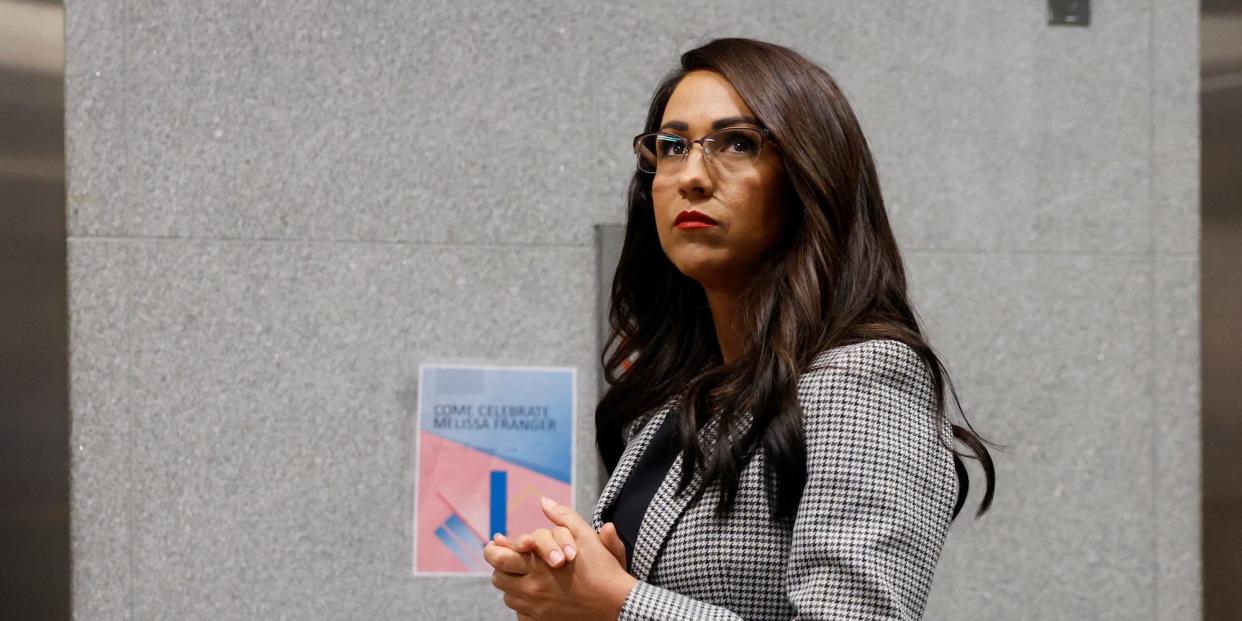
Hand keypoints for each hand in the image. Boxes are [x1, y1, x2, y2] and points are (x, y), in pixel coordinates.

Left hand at [483, 497, 636, 620]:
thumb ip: (562, 516)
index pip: (498, 558)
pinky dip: (523, 602)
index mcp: (537, 565)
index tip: (496, 543)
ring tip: (523, 575)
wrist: (617, 604)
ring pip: (508, 596)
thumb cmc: (602, 568)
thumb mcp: (585, 535)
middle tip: (506, 559)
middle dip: (500, 566)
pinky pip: (520, 612)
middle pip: (498, 578)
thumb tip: (544, 501)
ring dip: (512, 584)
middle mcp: (532, 588)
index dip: (493, 550)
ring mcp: (536, 608)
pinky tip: (534, 593)